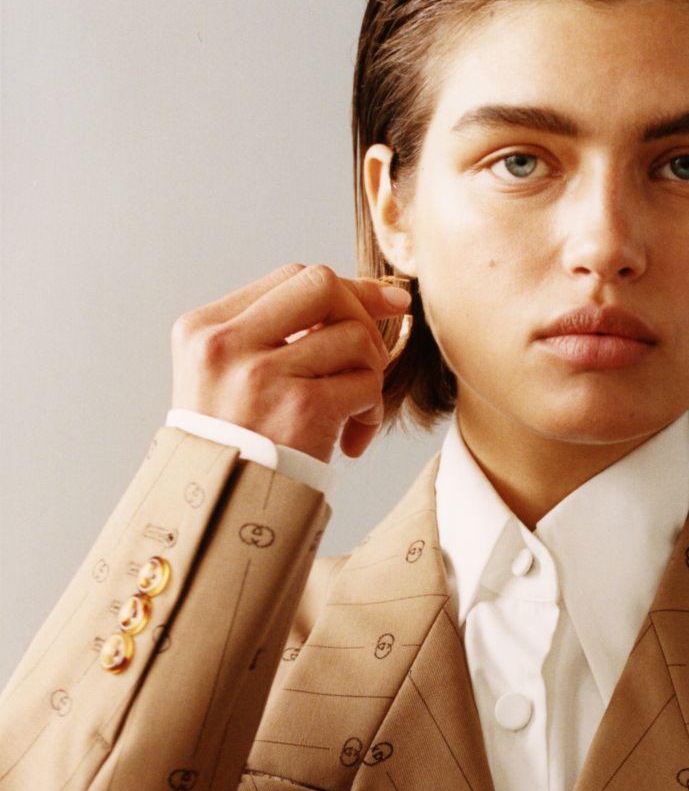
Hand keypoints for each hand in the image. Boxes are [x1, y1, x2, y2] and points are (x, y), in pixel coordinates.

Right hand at [170, 262, 409, 461]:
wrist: (222, 513)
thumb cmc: (235, 448)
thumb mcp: (223, 379)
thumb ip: (269, 336)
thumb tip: (360, 295)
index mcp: (203, 329)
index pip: (291, 277)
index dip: (345, 289)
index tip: (382, 304)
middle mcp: (227, 343)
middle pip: (322, 285)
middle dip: (364, 313)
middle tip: (373, 355)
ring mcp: (262, 374)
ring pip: (354, 336)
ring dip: (369, 374)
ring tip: (352, 411)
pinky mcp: (301, 408)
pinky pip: (366, 384)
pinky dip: (371, 412)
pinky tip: (351, 440)